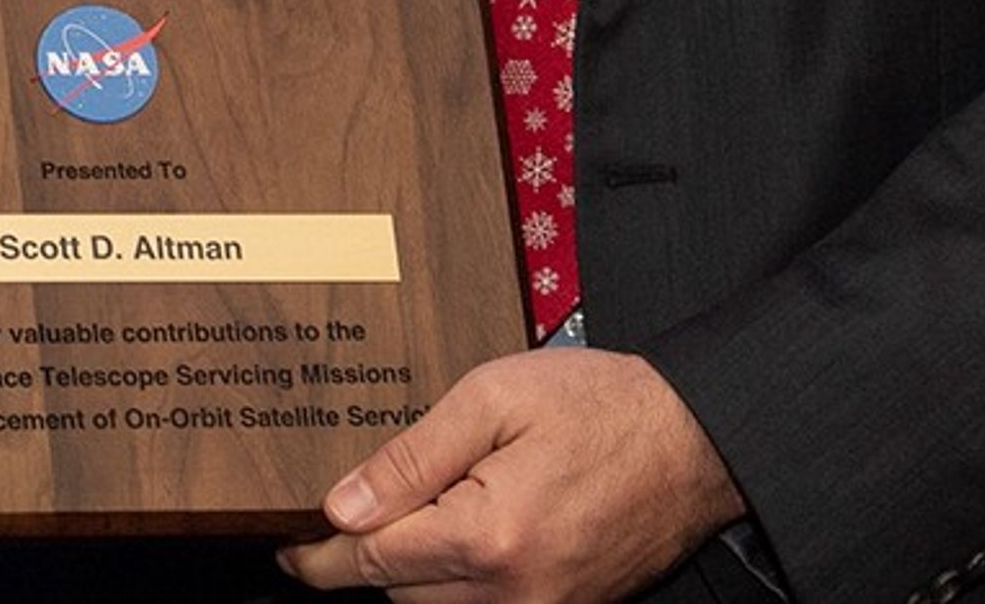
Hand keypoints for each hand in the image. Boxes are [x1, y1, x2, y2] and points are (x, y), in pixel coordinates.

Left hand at [276, 349, 740, 603]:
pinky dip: (462, 580)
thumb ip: (411, 456)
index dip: (318, 559)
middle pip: (400, 594)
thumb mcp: (492, 399)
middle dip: (375, 550)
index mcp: (489, 537)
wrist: (696, 441)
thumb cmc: (601, 405)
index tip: (288, 551)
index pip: (372, 563)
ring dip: (419, 570)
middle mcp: (516, 593)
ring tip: (430, 506)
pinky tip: (468, 530)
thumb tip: (343, 507)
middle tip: (369, 497)